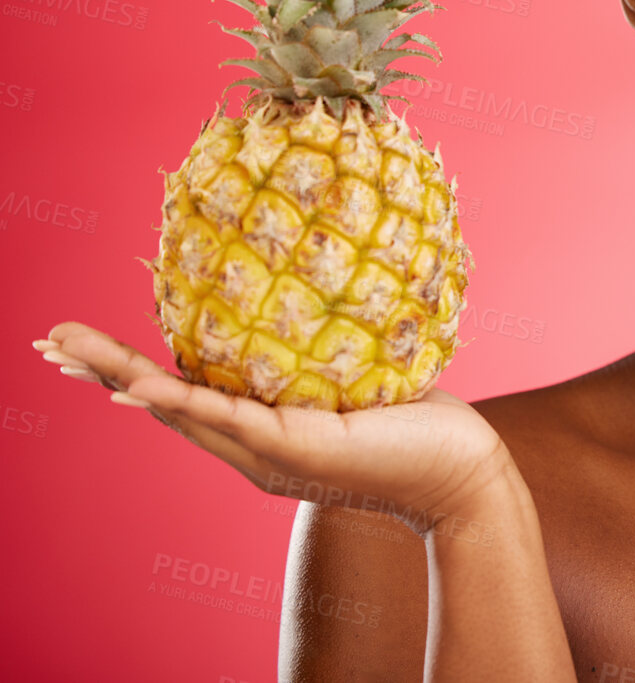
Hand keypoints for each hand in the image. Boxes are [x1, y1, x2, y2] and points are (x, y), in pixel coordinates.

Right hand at [35, 321, 511, 535]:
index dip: (130, 371)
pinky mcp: (293, 448)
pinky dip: (183, 399)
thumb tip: (320, 288)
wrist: (461, 473)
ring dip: (121, 379)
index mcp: (262, 431)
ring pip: (180, 410)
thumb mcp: (360, 379)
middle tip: (47, 344)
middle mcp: (253, 448)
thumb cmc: (420, 423)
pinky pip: (229, 418)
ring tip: (70, 353)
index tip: (84, 347)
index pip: (184, 394)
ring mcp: (268, 452)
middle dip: (102, 373)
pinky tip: (142, 384)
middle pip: (161, 404)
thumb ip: (326, 352)